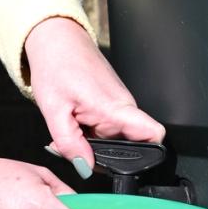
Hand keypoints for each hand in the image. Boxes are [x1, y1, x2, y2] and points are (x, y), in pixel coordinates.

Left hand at [24, 17, 164, 174]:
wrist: (56, 40)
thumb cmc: (57, 66)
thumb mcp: (54, 110)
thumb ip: (69, 143)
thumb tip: (85, 167)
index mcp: (115, 108)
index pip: (153, 134)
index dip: (149, 154)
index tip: (128, 164)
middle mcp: (123, 108)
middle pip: (129, 146)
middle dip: (103, 156)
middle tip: (77, 148)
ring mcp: (118, 106)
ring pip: (114, 139)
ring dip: (92, 144)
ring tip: (71, 130)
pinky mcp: (110, 104)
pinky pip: (106, 129)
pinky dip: (90, 133)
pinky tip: (74, 123)